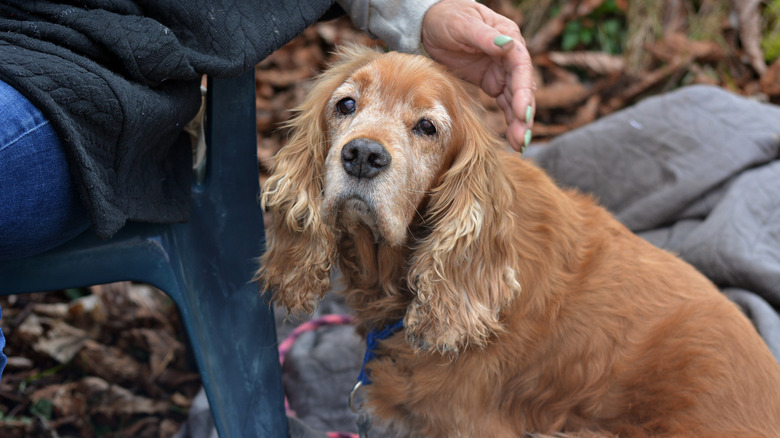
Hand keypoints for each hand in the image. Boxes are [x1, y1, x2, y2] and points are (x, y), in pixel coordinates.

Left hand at [422, 0, 534, 151]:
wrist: (430, 22)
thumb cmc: (447, 16)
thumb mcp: (463, 24)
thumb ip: (484, 37)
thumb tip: (507, 45)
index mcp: (508, 37)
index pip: (521, 66)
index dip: (524, 90)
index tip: (522, 112)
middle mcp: (510, 56)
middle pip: (522, 87)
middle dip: (524, 113)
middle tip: (522, 138)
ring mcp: (501, 71)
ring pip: (516, 99)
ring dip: (519, 122)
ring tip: (520, 144)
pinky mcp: (491, 82)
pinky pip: (504, 103)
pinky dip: (509, 120)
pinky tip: (513, 138)